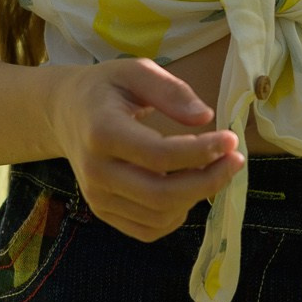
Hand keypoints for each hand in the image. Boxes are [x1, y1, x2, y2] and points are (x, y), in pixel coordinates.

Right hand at [44, 59, 243, 241]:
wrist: (66, 113)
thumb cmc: (106, 88)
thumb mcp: (135, 71)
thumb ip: (170, 90)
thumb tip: (205, 116)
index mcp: (101, 132)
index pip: (158, 155)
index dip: (201, 152)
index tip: (231, 140)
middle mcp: (96, 171)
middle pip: (160, 194)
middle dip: (208, 181)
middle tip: (235, 160)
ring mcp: (97, 197)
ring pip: (159, 215)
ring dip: (197, 197)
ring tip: (215, 169)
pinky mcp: (103, 212)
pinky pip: (148, 229)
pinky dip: (177, 215)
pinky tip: (189, 189)